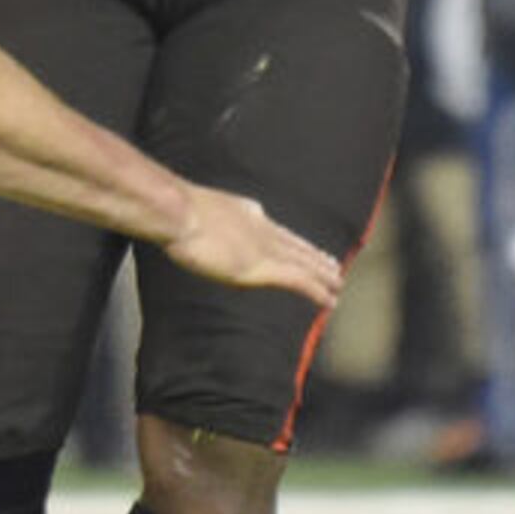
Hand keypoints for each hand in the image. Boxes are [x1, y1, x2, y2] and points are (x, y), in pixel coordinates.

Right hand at [158, 185, 341, 308]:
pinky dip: (318, 291)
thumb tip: (196, 232)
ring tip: (337, 284)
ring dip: (324, 275)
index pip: (279, 231)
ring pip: (305, 263)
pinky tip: (330, 300)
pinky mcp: (266, 267)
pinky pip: (301, 281)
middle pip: (297, 246)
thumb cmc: (176, 213)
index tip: (305, 246)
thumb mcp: (195, 213)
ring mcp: (266, 248)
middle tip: (332, 265)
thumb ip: (205, 223)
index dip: (295, 241)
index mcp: (248, 214)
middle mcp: (264, 229)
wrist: (180, 213)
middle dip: (315, 257)